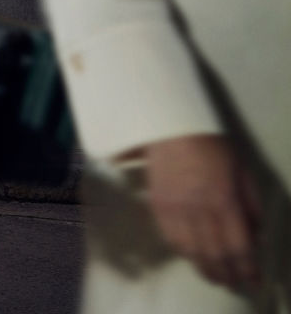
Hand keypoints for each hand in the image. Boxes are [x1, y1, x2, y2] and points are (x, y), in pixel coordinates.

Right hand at [139, 134, 260, 289]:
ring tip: (214, 277)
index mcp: (224, 201)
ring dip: (205, 269)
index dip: (247, 267)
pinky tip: (192, 257)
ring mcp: (175, 210)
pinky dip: (184, 253)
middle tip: (234, 284)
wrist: (170, 129)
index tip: (253, 278)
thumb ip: (251, 206)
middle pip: (214, 254)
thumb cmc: (212, 146)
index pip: (238, 246)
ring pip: (191, 252)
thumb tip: (255, 235)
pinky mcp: (157, 207)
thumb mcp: (243, 173)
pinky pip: (171, 239)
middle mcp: (199, 210)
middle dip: (226, 274)